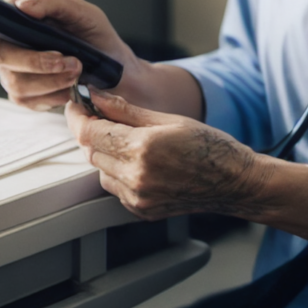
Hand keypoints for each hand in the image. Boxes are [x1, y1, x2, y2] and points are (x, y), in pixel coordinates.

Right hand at [0, 0, 139, 110]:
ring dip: (51, 81)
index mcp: (21, 16)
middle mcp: (12, 42)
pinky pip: (27, 101)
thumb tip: (21, 5)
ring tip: (77, 72)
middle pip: (1, 58)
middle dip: (37, 63)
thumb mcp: (83, 12)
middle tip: (71, 62)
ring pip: (15, 83)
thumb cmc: (96, 36)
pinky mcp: (25, 93)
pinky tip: (69, 86)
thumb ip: (53, 2)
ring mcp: (15, 70)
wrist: (114, 69)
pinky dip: (53, 95)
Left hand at [65, 91, 269, 218]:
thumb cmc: (208, 146)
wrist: (232, 181)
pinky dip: (116, 170)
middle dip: (92, 131)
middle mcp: (135, 178)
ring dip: (104, 151)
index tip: (75, 104)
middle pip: (91, 151)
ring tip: (125, 137)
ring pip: (100, 170)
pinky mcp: (140, 210)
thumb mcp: (167, 118)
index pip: (90, 133)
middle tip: (99, 113)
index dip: (77, 116)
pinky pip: (114, 186)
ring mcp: (137, 198)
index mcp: (142, 149)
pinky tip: (137, 159)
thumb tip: (97, 97)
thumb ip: (125, 110)